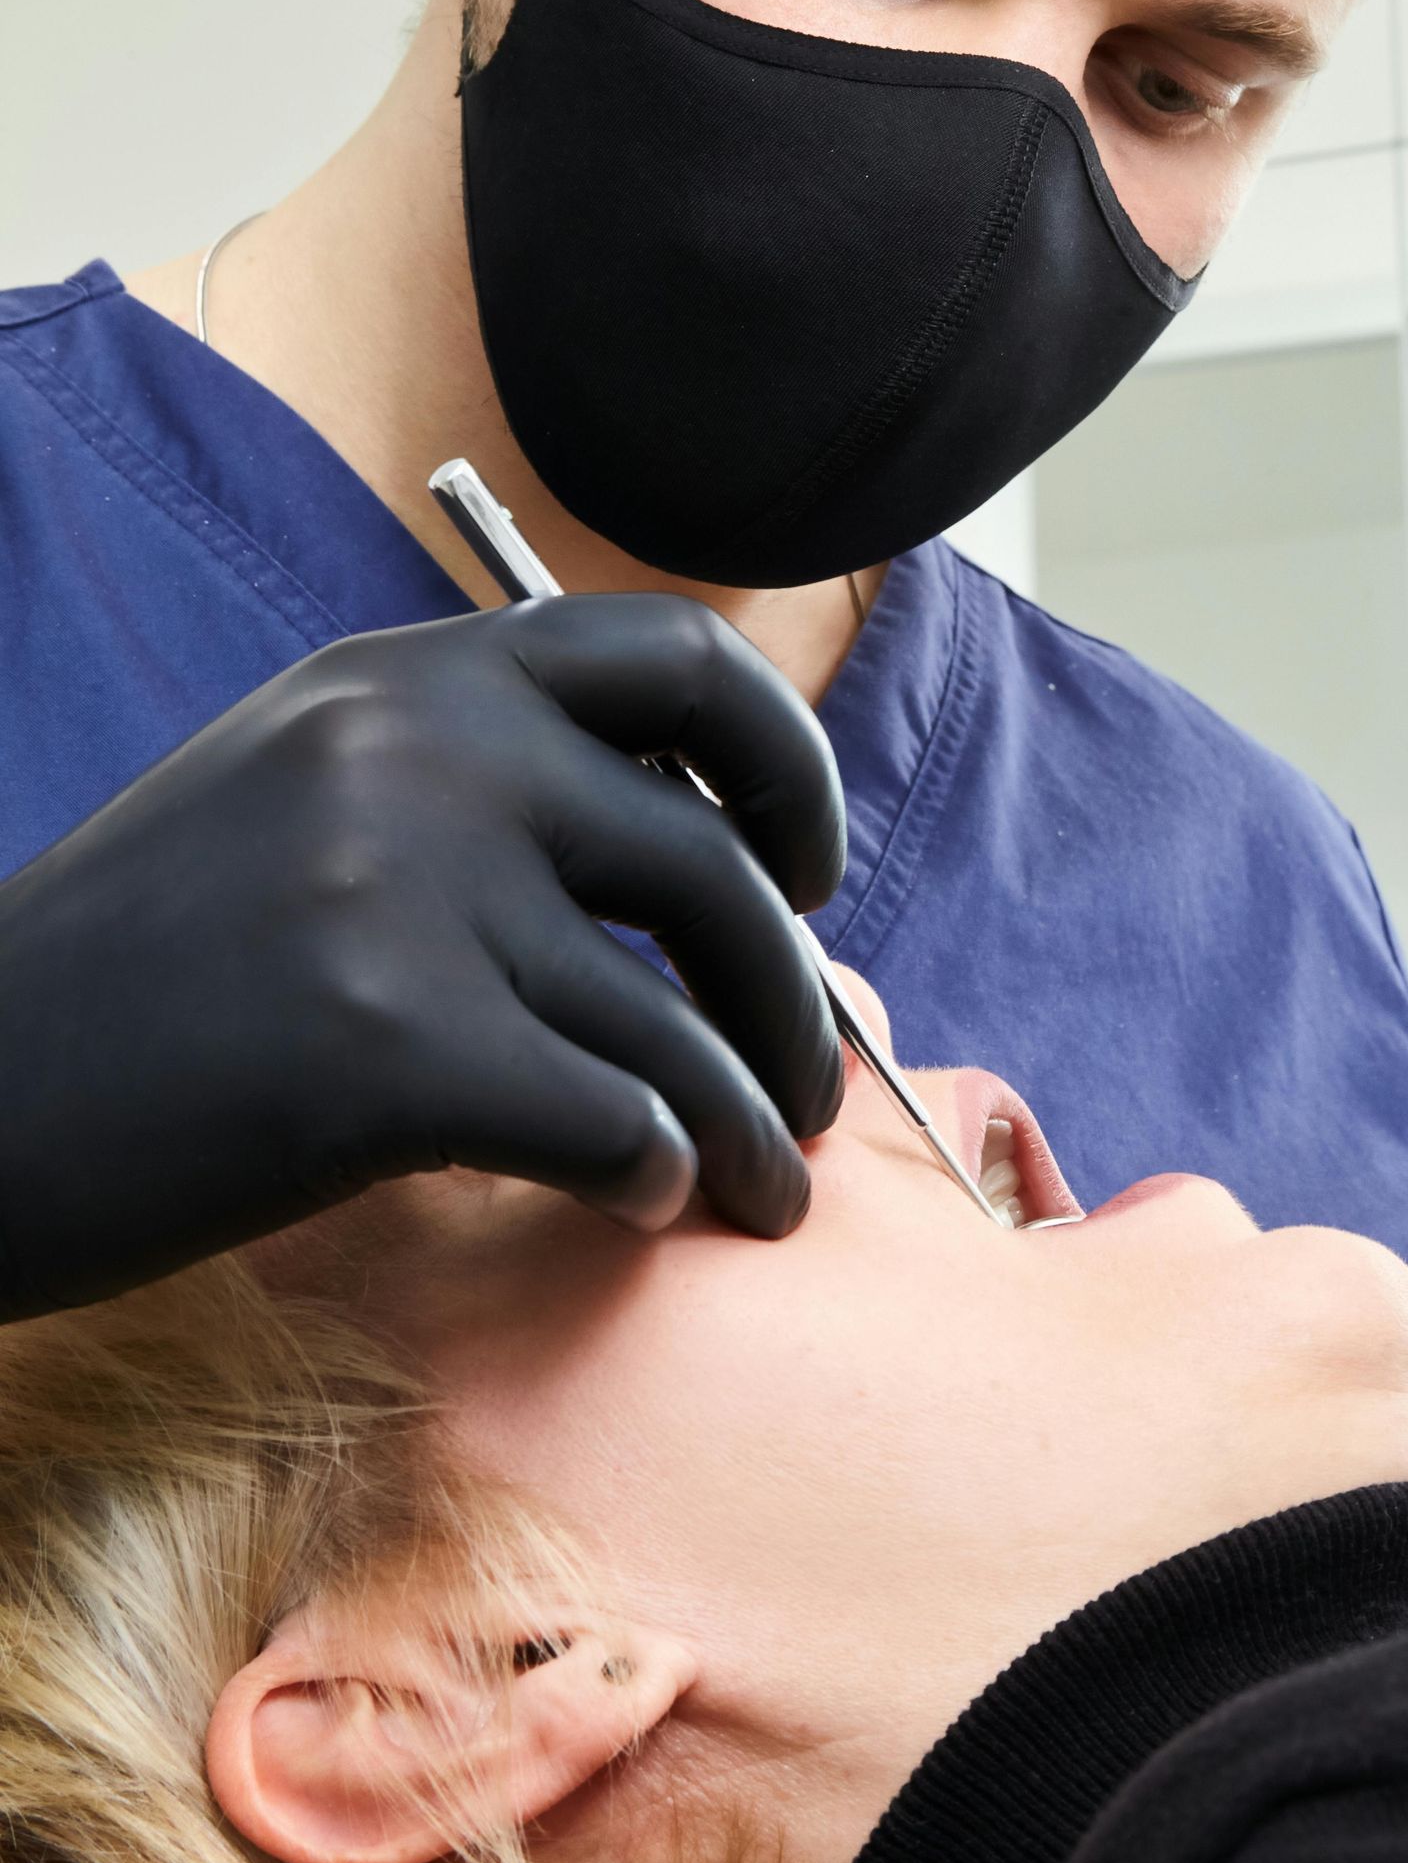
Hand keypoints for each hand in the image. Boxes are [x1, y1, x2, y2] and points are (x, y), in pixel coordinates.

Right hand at [0, 595, 846, 1315]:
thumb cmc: (148, 976)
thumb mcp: (305, 790)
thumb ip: (477, 775)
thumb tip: (713, 856)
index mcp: (411, 673)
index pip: (685, 656)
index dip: (788, 767)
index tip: (802, 870)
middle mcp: (421, 746)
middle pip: (717, 867)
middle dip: (793, 1000)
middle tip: (804, 1095)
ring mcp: (402, 885)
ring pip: (680, 1025)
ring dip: (755, 1130)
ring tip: (766, 1198)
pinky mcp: (387, 1043)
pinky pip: (618, 1122)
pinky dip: (660, 1178)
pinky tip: (645, 1206)